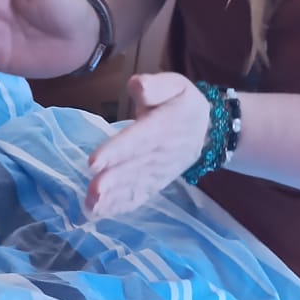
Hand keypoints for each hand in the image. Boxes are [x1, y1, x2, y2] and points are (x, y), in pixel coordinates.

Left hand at [84, 73, 210, 218]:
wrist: (208, 131)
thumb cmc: (183, 104)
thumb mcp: (176, 85)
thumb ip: (156, 85)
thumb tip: (137, 86)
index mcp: (163, 126)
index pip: (139, 139)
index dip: (118, 150)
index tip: (94, 161)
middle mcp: (160, 154)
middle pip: (134, 168)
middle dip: (113, 181)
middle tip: (92, 191)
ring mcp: (158, 172)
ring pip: (135, 186)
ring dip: (113, 198)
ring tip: (91, 208)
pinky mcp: (156, 184)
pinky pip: (139, 196)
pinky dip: (121, 206)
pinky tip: (101, 213)